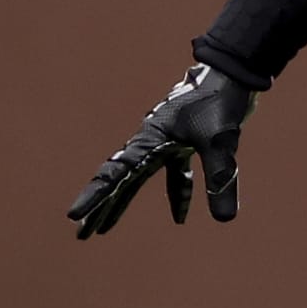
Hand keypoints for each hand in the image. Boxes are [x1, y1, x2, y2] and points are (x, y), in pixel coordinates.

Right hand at [68, 63, 256, 239]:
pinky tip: (180, 220)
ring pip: (140, 181)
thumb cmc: (219, 101)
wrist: (233, 74)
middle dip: (101, 208)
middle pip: (119, 181)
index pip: (115, 174)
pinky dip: (178, 195)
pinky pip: (175, 176)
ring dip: (125, 204)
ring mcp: (167, 143)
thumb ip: (220, 178)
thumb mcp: (220, 142)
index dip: (94, 196)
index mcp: (149, 140)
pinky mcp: (186, 143)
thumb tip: (224, 221)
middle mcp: (151, 142)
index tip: (73, 215)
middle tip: (81, 233)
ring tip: (105, 229)